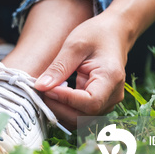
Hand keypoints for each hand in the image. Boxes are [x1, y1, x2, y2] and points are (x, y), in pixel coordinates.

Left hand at [34, 11, 131, 127]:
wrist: (114, 34)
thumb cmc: (96, 35)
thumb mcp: (74, 45)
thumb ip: (58, 68)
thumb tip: (40, 87)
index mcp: (110, 78)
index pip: (90, 103)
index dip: (65, 100)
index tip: (46, 88)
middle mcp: (113, 95)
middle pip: (83, 116)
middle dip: (58, 108)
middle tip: (41, 91)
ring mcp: (107, 102)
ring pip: (80, 119)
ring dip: (59, 111)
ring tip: (46, 92)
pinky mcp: (99, 105)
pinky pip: (79, 115)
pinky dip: (63, 109)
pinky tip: (53, 95)